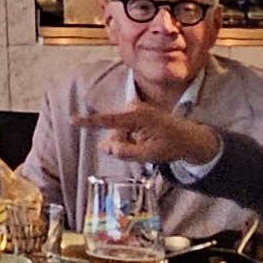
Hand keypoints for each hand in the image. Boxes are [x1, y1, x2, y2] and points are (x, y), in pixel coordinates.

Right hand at [91, 102, 222, 170]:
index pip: (108, 121)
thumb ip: (124, 151)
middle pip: (114, 131)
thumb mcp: (148, 154)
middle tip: (143, 151)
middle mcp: (134, 108)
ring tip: (148, 145)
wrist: (190, 137)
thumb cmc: (171, 145)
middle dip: (122, 144)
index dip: (89, 122)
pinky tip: (146, 141)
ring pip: (119, 131)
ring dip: (128, 142)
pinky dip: (131, 137)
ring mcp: (135, 109)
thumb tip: (104, 147)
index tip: (72, 120)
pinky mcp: (137, 112)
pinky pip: (125, 128)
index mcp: (136, 117)